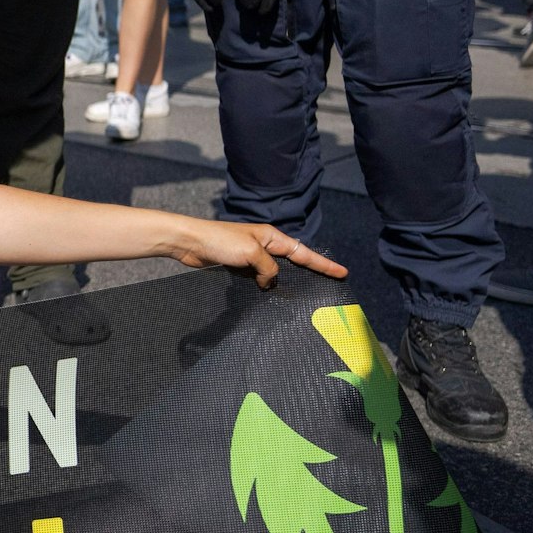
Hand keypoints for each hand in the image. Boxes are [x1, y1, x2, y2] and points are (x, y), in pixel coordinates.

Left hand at [173, 220, 349, 288]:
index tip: (342, 273)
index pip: (304, 253)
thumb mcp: (251, 253)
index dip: (324, 264)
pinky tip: (270, 294)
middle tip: (329, 284)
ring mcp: (252, 256)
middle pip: (294, 261)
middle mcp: (265, 245)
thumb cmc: (220, 241)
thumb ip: (268, 269)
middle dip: (311, 272)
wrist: (190, 243)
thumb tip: (270, 281)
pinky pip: (259, 277)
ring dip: (285, 282)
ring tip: (304, 295)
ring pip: (275, 272)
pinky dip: (265, 285)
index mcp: (273, 237)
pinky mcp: (239, 265)